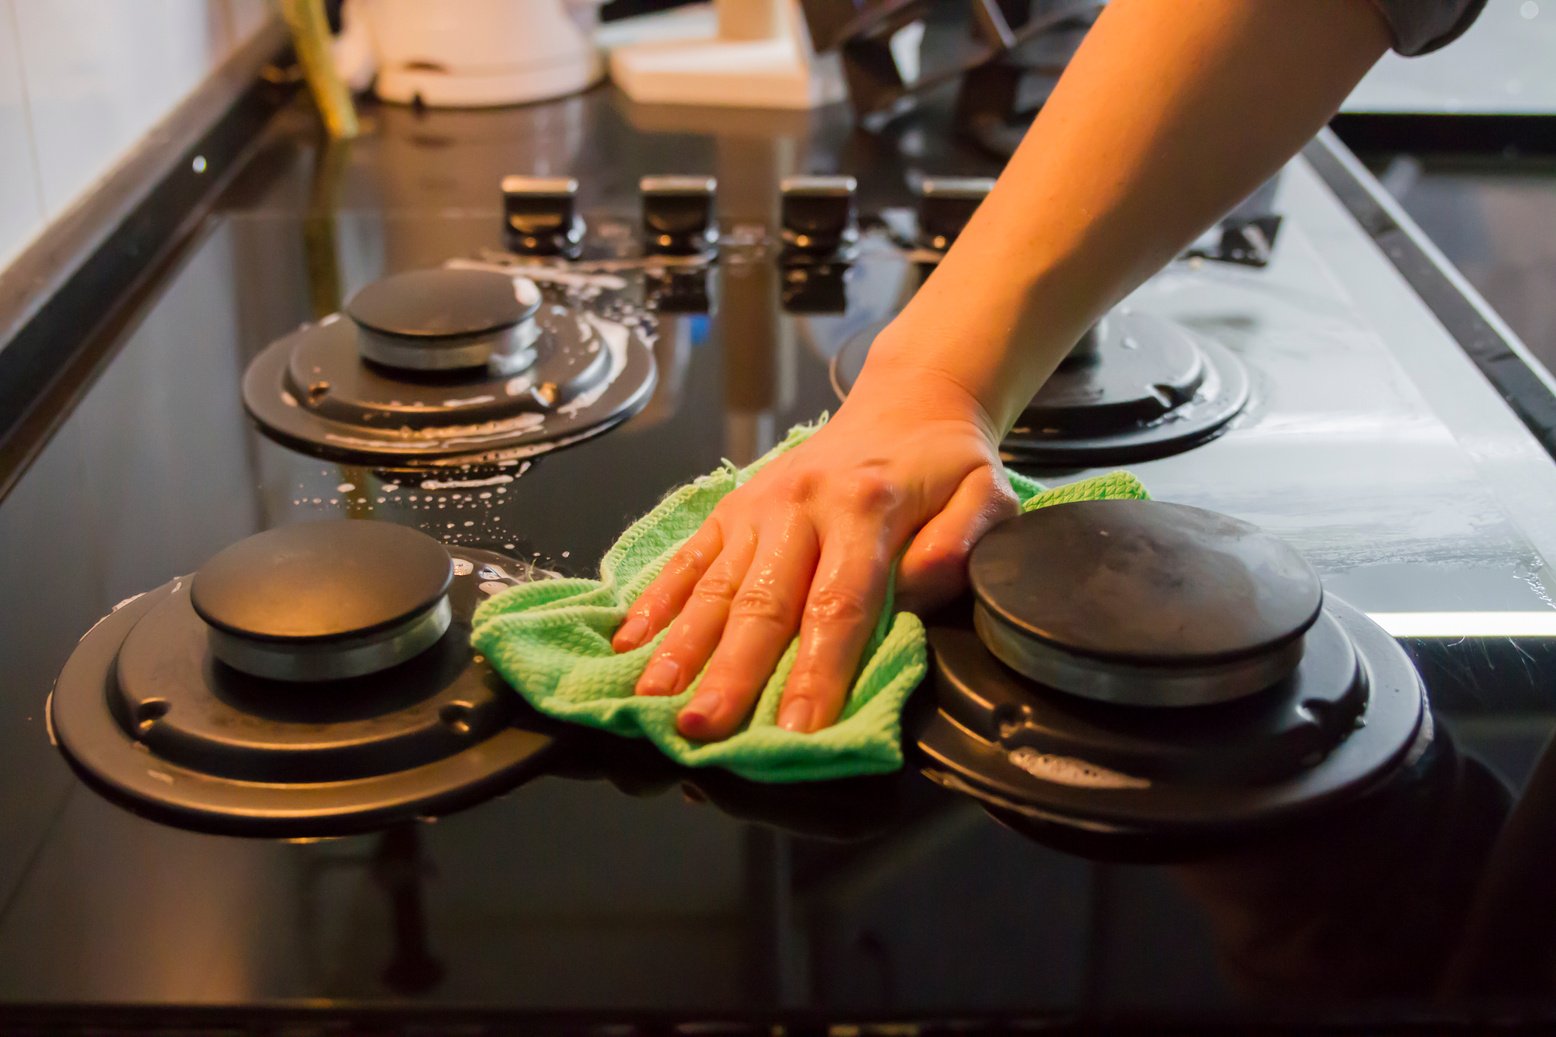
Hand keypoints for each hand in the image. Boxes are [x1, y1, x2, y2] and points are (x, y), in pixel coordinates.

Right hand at [610, 365, 1018, 740]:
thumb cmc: (945, 465)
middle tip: (702, 728)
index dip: (818, 671)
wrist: (905, 402)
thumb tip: (912, 596)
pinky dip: (656, 602)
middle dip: (730, 673)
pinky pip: (689, 559)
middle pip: (762, 603)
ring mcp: (757, 507)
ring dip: (680, 646)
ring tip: (651, 698)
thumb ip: (960, 545)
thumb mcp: (987, 494)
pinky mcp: (731, 508)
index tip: (798, 730)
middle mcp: (801, 506)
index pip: (839, 605)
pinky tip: (629, 644)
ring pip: (715, 586)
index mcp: (865, 507)